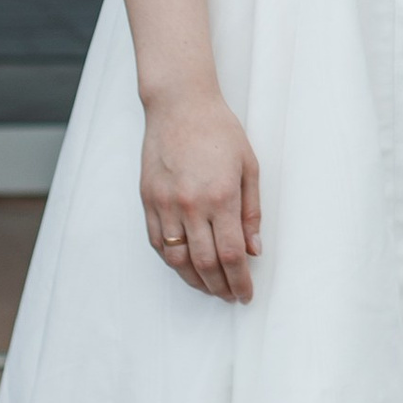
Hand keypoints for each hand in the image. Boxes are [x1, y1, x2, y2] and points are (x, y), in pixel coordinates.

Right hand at [140, 86, 260, 301]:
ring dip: (195, 281)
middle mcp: (191, 205)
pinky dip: (172, 261)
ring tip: (210, 288)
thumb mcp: (249, 166)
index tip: (246, 294)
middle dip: (220, 287)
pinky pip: (158, 243)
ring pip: (177, 260)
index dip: (240, 281)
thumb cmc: (219, 130)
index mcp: (221, 196)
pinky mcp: (148, 200)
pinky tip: (185, 266)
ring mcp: (166, 204)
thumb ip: (251, 211)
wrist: (179, 105)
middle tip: (231, 296)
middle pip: (205, 264)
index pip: (232, 254)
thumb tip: (255, 250)